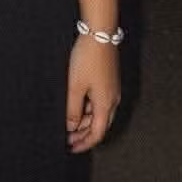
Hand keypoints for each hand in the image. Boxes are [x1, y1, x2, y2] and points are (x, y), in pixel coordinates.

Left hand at [66, 36, 120, 153]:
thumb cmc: (88, 58)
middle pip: (99, 125)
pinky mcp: (109, 79)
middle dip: (84, 134)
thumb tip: (71, 127)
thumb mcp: (75, 86)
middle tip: (68, 138)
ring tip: (69, 122)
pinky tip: (77, 104)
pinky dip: (88, 107)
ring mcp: (112, 89)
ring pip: (99, 113)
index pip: (97, 134)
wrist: (100, 33)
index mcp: (106, 104)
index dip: (84, 143)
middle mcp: (113, 99)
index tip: (72, 148)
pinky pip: (100, 101)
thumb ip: (72, 109)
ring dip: (85, 120)